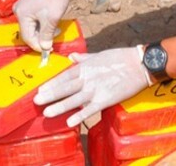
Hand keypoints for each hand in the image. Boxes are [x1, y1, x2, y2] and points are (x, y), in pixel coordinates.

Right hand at [13, 0, 71, 51]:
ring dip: (43, 30)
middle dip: (41, 37)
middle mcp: (19, 10)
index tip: (48, 50)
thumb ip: (46, 35)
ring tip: (55, 28)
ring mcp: (24, 6)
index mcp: (22, 15)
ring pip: (32, 25)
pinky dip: (43, 22)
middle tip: (54, 38)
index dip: (38, 45)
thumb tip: (44, 48)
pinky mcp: (30, 3)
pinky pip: (34, 18)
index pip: (27, 37)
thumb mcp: (52, 19)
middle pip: (29, 31)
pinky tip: (51, 21)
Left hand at [34, 46, 151, 126]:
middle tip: (36, 101)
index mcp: (86, 66)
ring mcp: (96, 89)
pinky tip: (70, 122)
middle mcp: (88, 78)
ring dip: (60, 106)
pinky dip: (80, 115)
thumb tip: (71, 56)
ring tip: (47, 112)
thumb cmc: (120, 57)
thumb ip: (84, 57)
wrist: (139, 64)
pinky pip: (90, 109)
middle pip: (65, 88)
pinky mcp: (106, 99)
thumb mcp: (100, 54)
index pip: (64, 76)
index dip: (52, 83)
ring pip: (74, 99)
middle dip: (50, 95)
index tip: (40, 89)